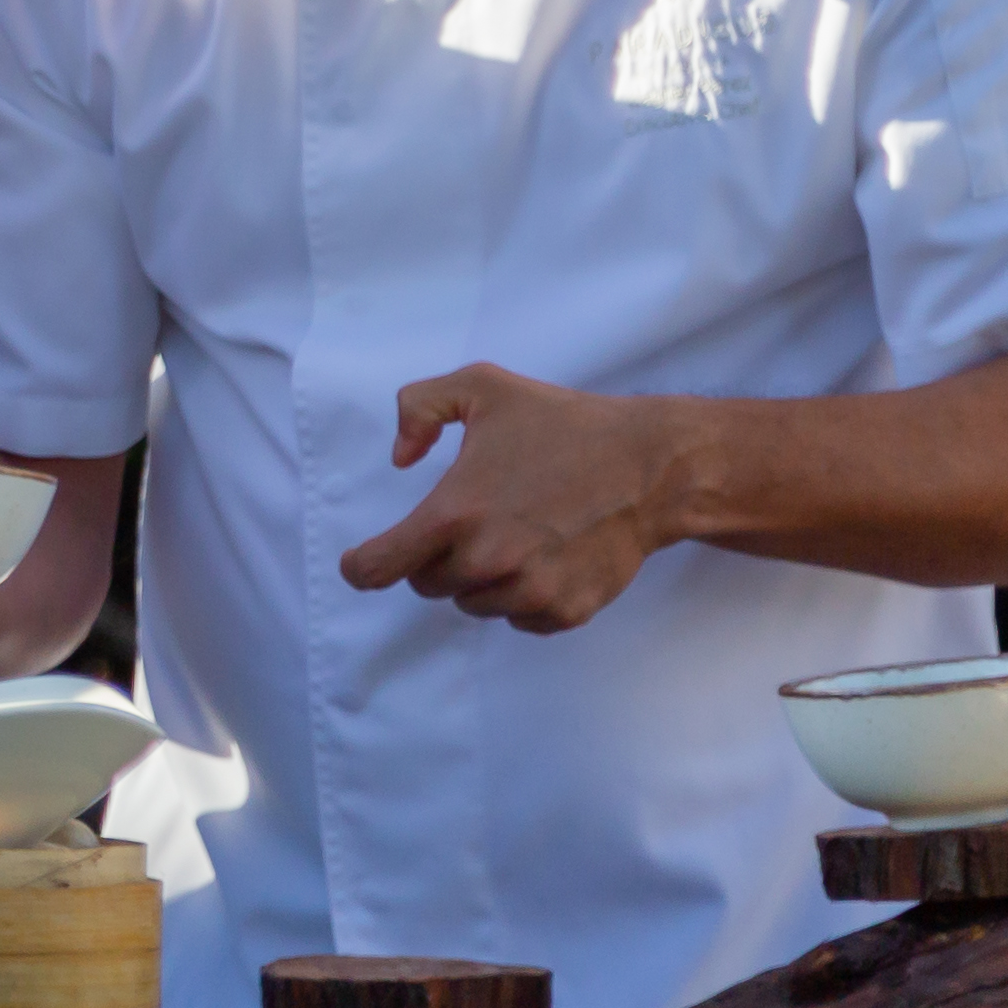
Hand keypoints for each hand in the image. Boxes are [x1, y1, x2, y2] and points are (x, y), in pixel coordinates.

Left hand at [336, 362, 687, 631]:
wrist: (650, 466)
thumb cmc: (564, 424)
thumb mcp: (482, 387)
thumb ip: (420, 408)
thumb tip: (400, 458)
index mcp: (455, 513)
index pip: (383, 566)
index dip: (362, 567)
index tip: (358, 566)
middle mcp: (489, 561)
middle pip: (428, 584)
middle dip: (435, 558)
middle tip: (471, 521)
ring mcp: (530, 592)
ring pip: (473, 604)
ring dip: (480, 578)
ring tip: (516, 532)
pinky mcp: (566, 611)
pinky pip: (519, 620)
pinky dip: (522, 597)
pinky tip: (546, 555)